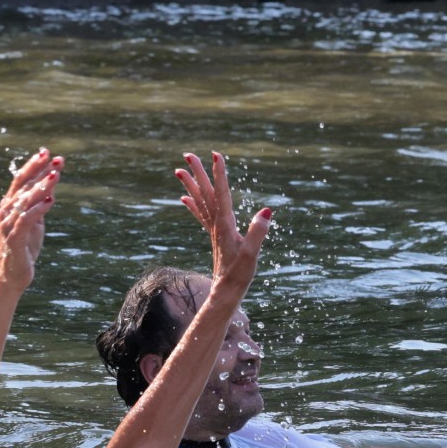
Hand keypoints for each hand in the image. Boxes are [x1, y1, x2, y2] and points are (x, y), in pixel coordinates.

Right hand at [0, 148, 61, 288]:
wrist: (11, 277)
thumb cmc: (23, 248)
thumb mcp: (35, 222)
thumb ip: (40, 203)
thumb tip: (51, 184)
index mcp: (9, 205)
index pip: (21, 180)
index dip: (33, 165)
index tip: (47, 152)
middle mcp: (6, 212)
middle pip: (22, 186)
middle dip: (38, 170)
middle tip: (54, 158)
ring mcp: (8, 225)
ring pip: (25, 200)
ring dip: (41, 187)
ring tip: (56, 175)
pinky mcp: (14, 239)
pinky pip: (26, 220)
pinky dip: (38, 209)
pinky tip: (51, 201)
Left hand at [175, 152, 269, 297]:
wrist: (225, 292)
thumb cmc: (239, 275)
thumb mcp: (252, 254)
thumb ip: (258, 233)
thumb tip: (267, 212)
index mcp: (225, 225)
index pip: (222, 193)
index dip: (219, 173)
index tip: (215, 155)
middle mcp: (217, 224)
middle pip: (205, 193)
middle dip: (198, 173)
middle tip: (188, 155)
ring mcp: (214, 230)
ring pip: (200, 201)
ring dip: (190, 185)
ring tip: (179, 170)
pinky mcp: (215, 236)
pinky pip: (201, 215)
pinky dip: (192, 204)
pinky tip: (184, 198)